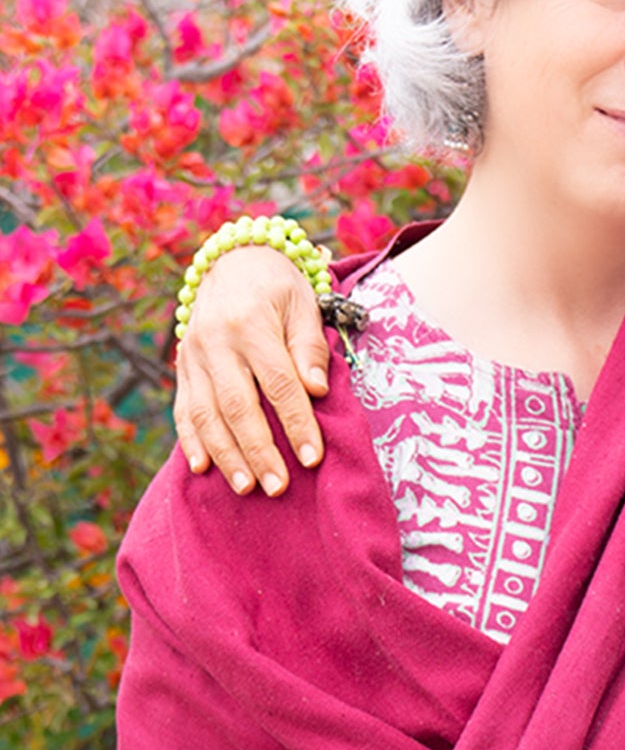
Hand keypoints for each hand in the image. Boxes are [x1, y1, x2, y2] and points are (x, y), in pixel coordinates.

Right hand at [172, 246, 330, 495]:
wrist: (234, 261)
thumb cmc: (279, 287)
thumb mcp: (304, 303)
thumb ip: (309, 345)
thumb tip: (316, 390)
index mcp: (251, 325)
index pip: (278, 383)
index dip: (296, 423)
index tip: (313, 457)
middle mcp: (216, 343)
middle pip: (237, 406)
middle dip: (258, 451)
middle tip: (278, 487)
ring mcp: (193, 356)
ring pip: (205, 414)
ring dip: (225, 455)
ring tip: (246, 487)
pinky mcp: (182, 366)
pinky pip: (183, 409)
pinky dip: (191, 441)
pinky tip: (203, 468)